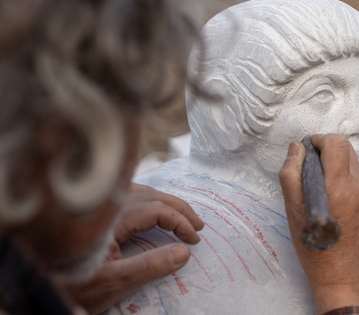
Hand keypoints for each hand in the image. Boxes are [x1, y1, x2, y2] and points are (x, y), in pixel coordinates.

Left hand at [63, 183, 203, 313]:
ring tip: (182, 216)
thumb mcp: (113, 282)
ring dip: (165, 202)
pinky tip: (154, 210)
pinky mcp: (95, 214)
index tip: (194, 239)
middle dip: (179, 208)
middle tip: (199, 224)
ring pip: (140, 192)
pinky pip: (128, 196)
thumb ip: (149, 266)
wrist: (41, 284)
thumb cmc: (72, 284)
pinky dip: (149, 201)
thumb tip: (183, 252)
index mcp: (112, 219)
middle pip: (152, 195)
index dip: (180, 221)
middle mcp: (107, 206)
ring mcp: (100, 208)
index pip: (157, 209)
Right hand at [279, 134, 358, 313]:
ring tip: (325, 193)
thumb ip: (291, 172)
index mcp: (340, 185)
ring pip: (353, 167)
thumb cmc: (313, 245)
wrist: (342, 275)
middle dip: (329, 152)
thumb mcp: (293, 209)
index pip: (336, 143)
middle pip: (347, 150)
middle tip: (313, 168)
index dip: (320, 140)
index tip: (308, 151)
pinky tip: (339, 207)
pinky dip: (348, 185)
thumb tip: (297, 148)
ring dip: (338, 170)